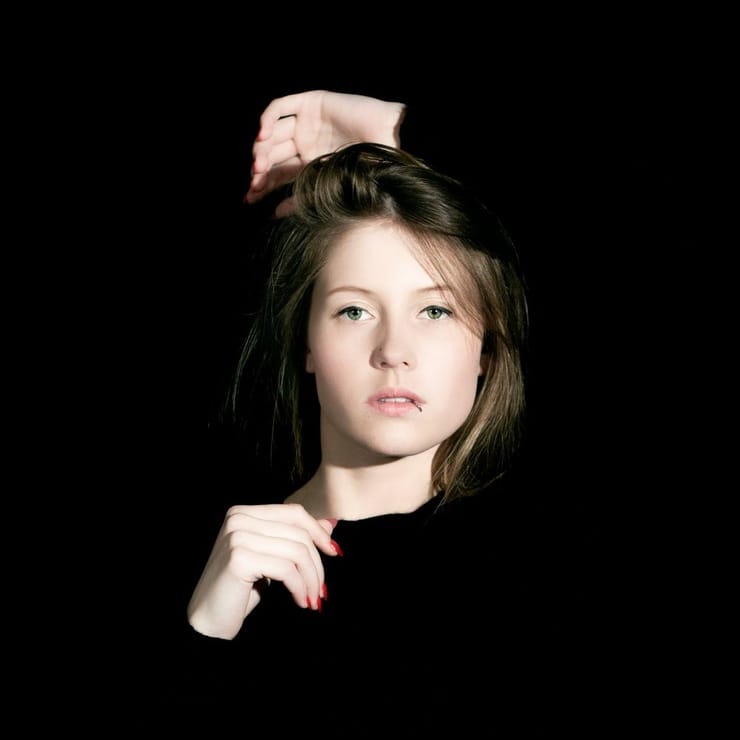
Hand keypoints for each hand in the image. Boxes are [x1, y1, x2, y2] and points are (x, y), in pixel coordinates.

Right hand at [186, 503, 340, 638]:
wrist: (208, 621)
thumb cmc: (240, 591)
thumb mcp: (272, 559)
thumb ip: (295, 539)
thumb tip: (331, 523)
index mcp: (243, 513)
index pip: (293, 513)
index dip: (318, 532)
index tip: (335, 553)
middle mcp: (238, 518)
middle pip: (298, 533)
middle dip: (317, 563)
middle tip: (322, 590)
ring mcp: (237, 536)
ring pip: (297, 551)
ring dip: (311, 579)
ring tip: (312, 599)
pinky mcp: (239, 558)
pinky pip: (287, 569)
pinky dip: (300, 587)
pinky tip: (301, 601)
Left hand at [245, 90, 405, 215]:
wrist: (390, 141)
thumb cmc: (368, 168)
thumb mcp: (331, 186)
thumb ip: (302, 199)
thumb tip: (274, 213)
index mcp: (310, 164)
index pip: (279, 173)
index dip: (263, 184)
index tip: (250, 198)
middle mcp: (305, 143)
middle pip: (272, 154)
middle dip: (260, 169)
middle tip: (255, 182)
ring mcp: (307, 122)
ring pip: (273, 133)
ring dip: (262, 148)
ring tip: (259, 165)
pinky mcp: (311, 103)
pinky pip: (280, 107)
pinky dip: (268, 119)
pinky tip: (263, 135)